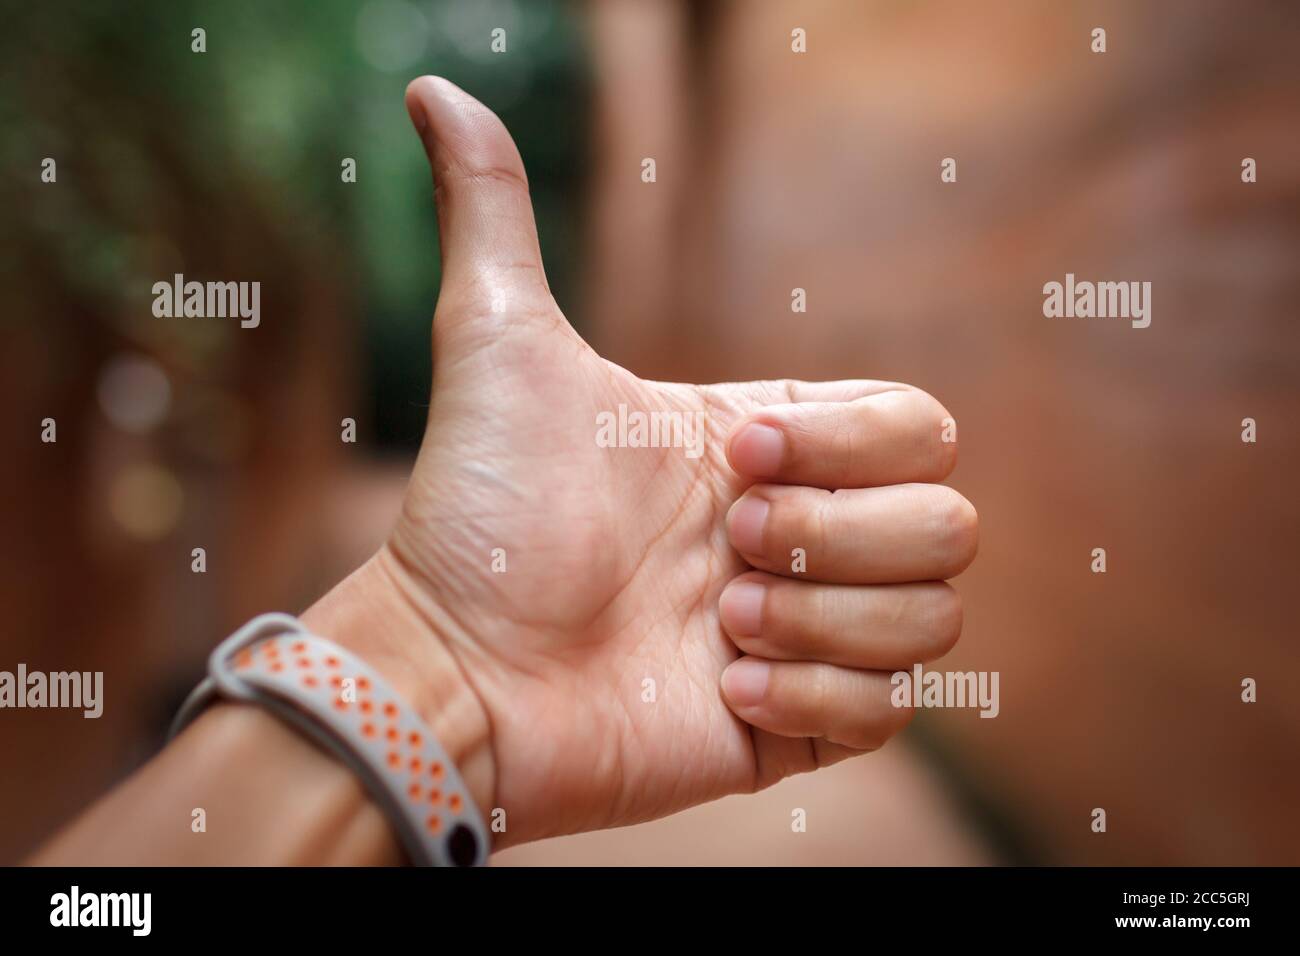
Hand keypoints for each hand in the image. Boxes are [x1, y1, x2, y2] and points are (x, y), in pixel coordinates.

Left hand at [362, 76, 977, 846]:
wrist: (450, 667)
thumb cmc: (478, 513)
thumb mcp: (498, 342)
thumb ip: (489, 210)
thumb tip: (434, 86)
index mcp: (770, 447)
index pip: (918, 426)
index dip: (846, 443)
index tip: (731, 457)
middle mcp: (800, 535)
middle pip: (951, 524)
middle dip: (840, 535)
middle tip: (726, 546)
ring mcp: (804, 635)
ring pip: (935, 616)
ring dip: (823, 619)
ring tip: (711, 628)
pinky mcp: (795, 728)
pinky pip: (894, 709)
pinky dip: (821, 696)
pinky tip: (721, 691)